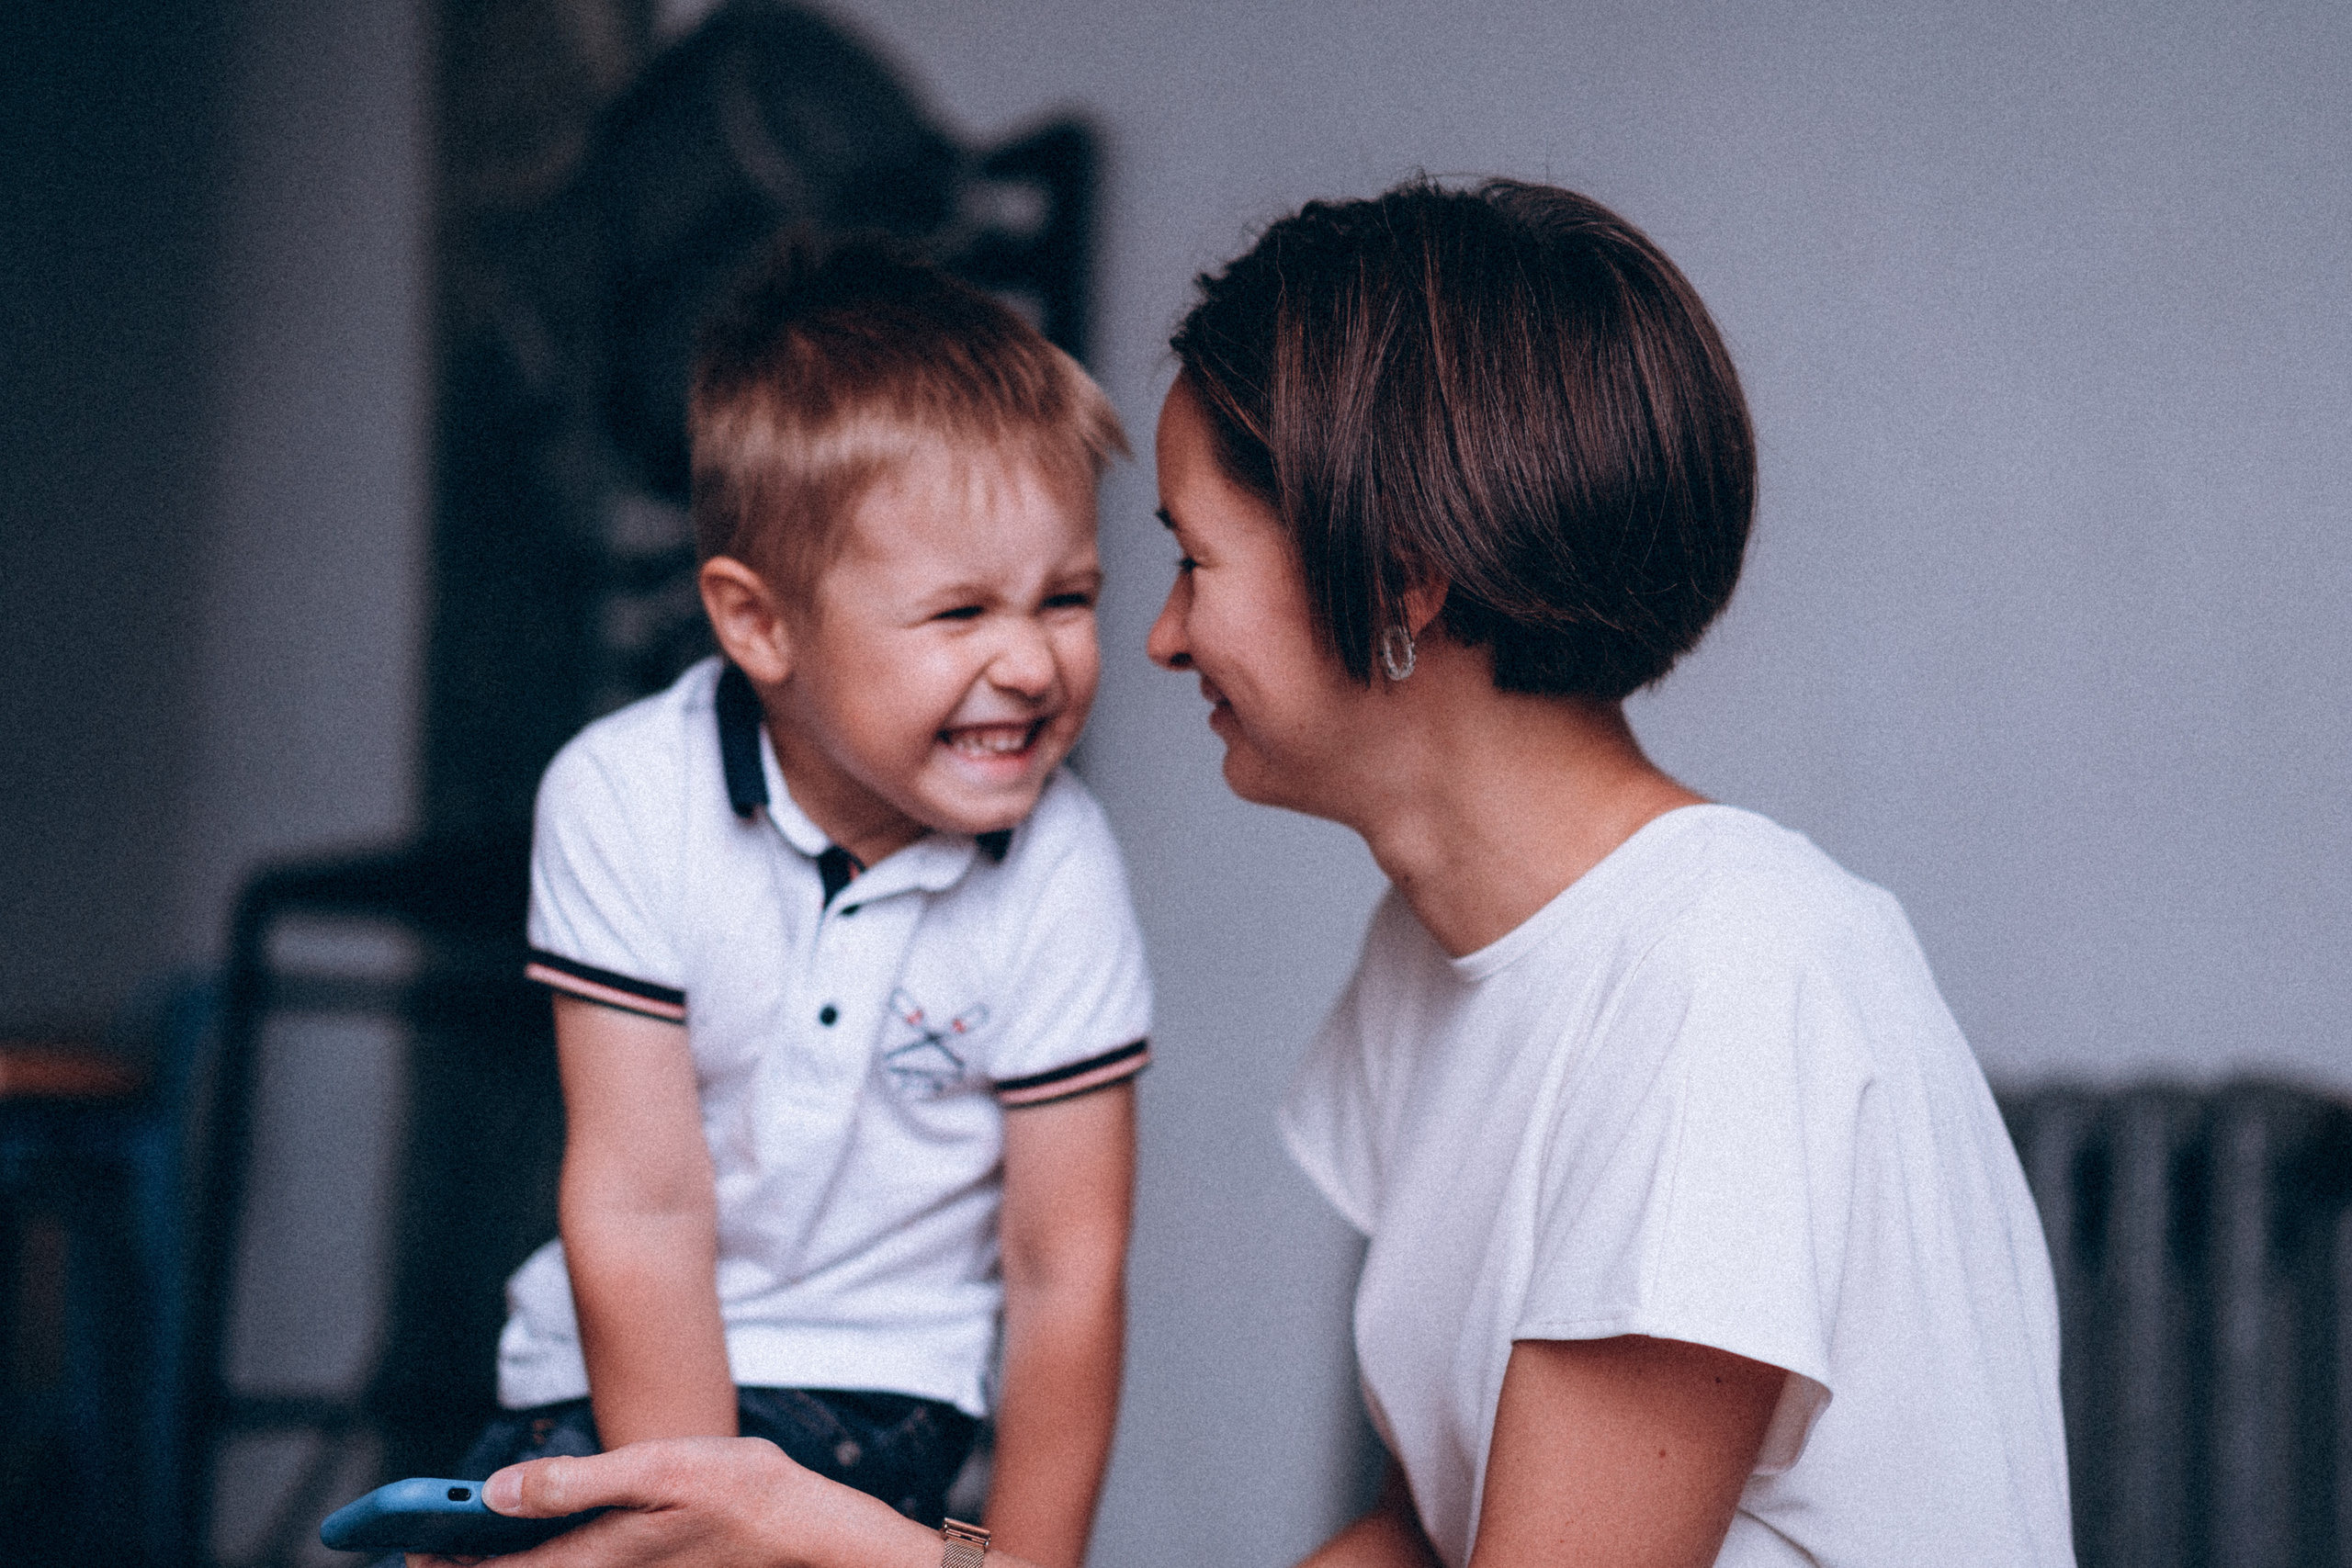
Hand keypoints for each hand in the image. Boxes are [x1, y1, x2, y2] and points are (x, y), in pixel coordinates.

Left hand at [402, 1436, 934, 1567]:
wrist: (816, 1539)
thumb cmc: (747, 1495)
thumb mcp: (661, 1467)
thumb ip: (575, 1481)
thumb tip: (497, 1489)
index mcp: (595, 1556)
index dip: (438, 1554)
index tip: (392, 1543)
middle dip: (460, 1565)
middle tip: (411, 1549)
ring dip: (499, 1567)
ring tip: (458, 1550)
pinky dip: (539, 1567)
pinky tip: (536, 1550)